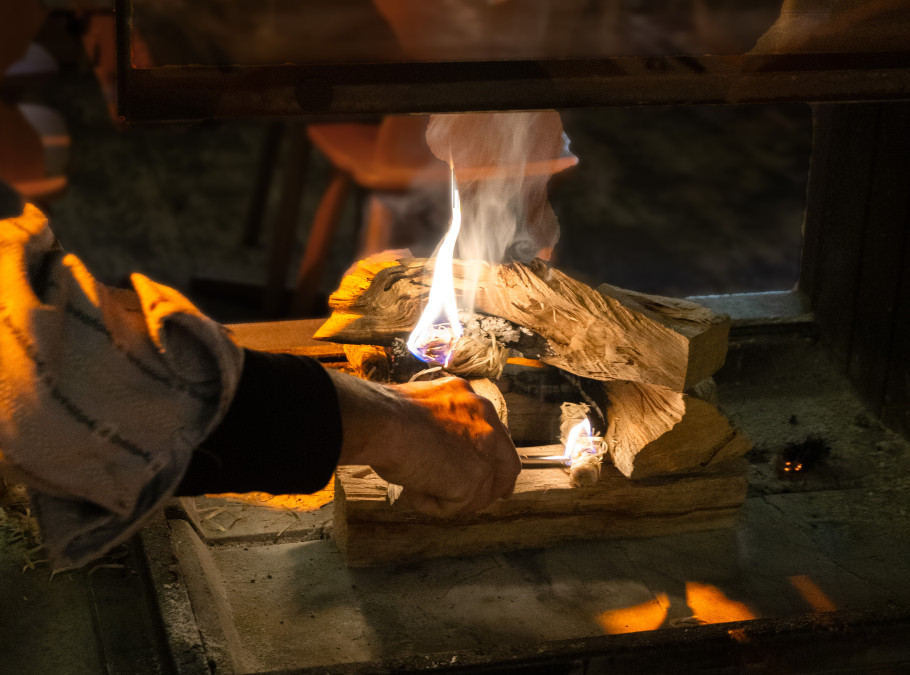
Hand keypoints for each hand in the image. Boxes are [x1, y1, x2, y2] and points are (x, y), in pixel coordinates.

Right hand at [328, 371, 519, 516]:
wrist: (381, 419)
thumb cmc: (385, 414)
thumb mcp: (423, 409)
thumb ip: (441, 426)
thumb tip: (436, 448)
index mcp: (472, 402)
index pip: (496, 436)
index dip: (494, 458)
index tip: (488, 472)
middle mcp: (486, 421)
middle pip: (507, 464)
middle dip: (497, 486)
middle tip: (486, 501)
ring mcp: (483, 450)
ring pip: (479, 493)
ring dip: (450, 498)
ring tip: (416, 487)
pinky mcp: (473, 477)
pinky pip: (455, 506)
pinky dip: (430, 504)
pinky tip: (412, 488)